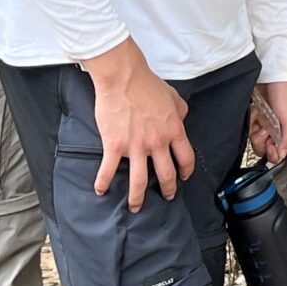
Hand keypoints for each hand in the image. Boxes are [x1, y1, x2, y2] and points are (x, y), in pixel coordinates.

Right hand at [85, 40, 192, 210]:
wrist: (124, 78)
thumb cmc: (147, 84)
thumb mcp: (174, 96)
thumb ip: (180, 111)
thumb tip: (181, 119)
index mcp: (174, 130)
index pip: (186, 158)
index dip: (186, 170)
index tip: (183, 177)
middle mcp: (157, 143)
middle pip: (166, 174)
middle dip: (167, 189)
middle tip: (166, 196)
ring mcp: (136, 146)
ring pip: (139, 181)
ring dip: (137, 198)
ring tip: (135, 207)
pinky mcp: (114, 145)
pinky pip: (109, 170)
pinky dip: (103, 183)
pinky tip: (100, 190)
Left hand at [252, 81, 286, 163]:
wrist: (272, 75)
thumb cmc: (285, 91)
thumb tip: (282, 156)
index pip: (282, 155)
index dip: (275, 156)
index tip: (271, 148)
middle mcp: (277, 131)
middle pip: (266, 151)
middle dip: (262, 143)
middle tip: (264, 131)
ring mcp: (265, 124)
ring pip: (255, 141)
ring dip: (255, 132)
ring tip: (260, 120)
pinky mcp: (256, 117)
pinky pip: (248, 129)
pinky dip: (249, 123)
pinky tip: (255, 114)